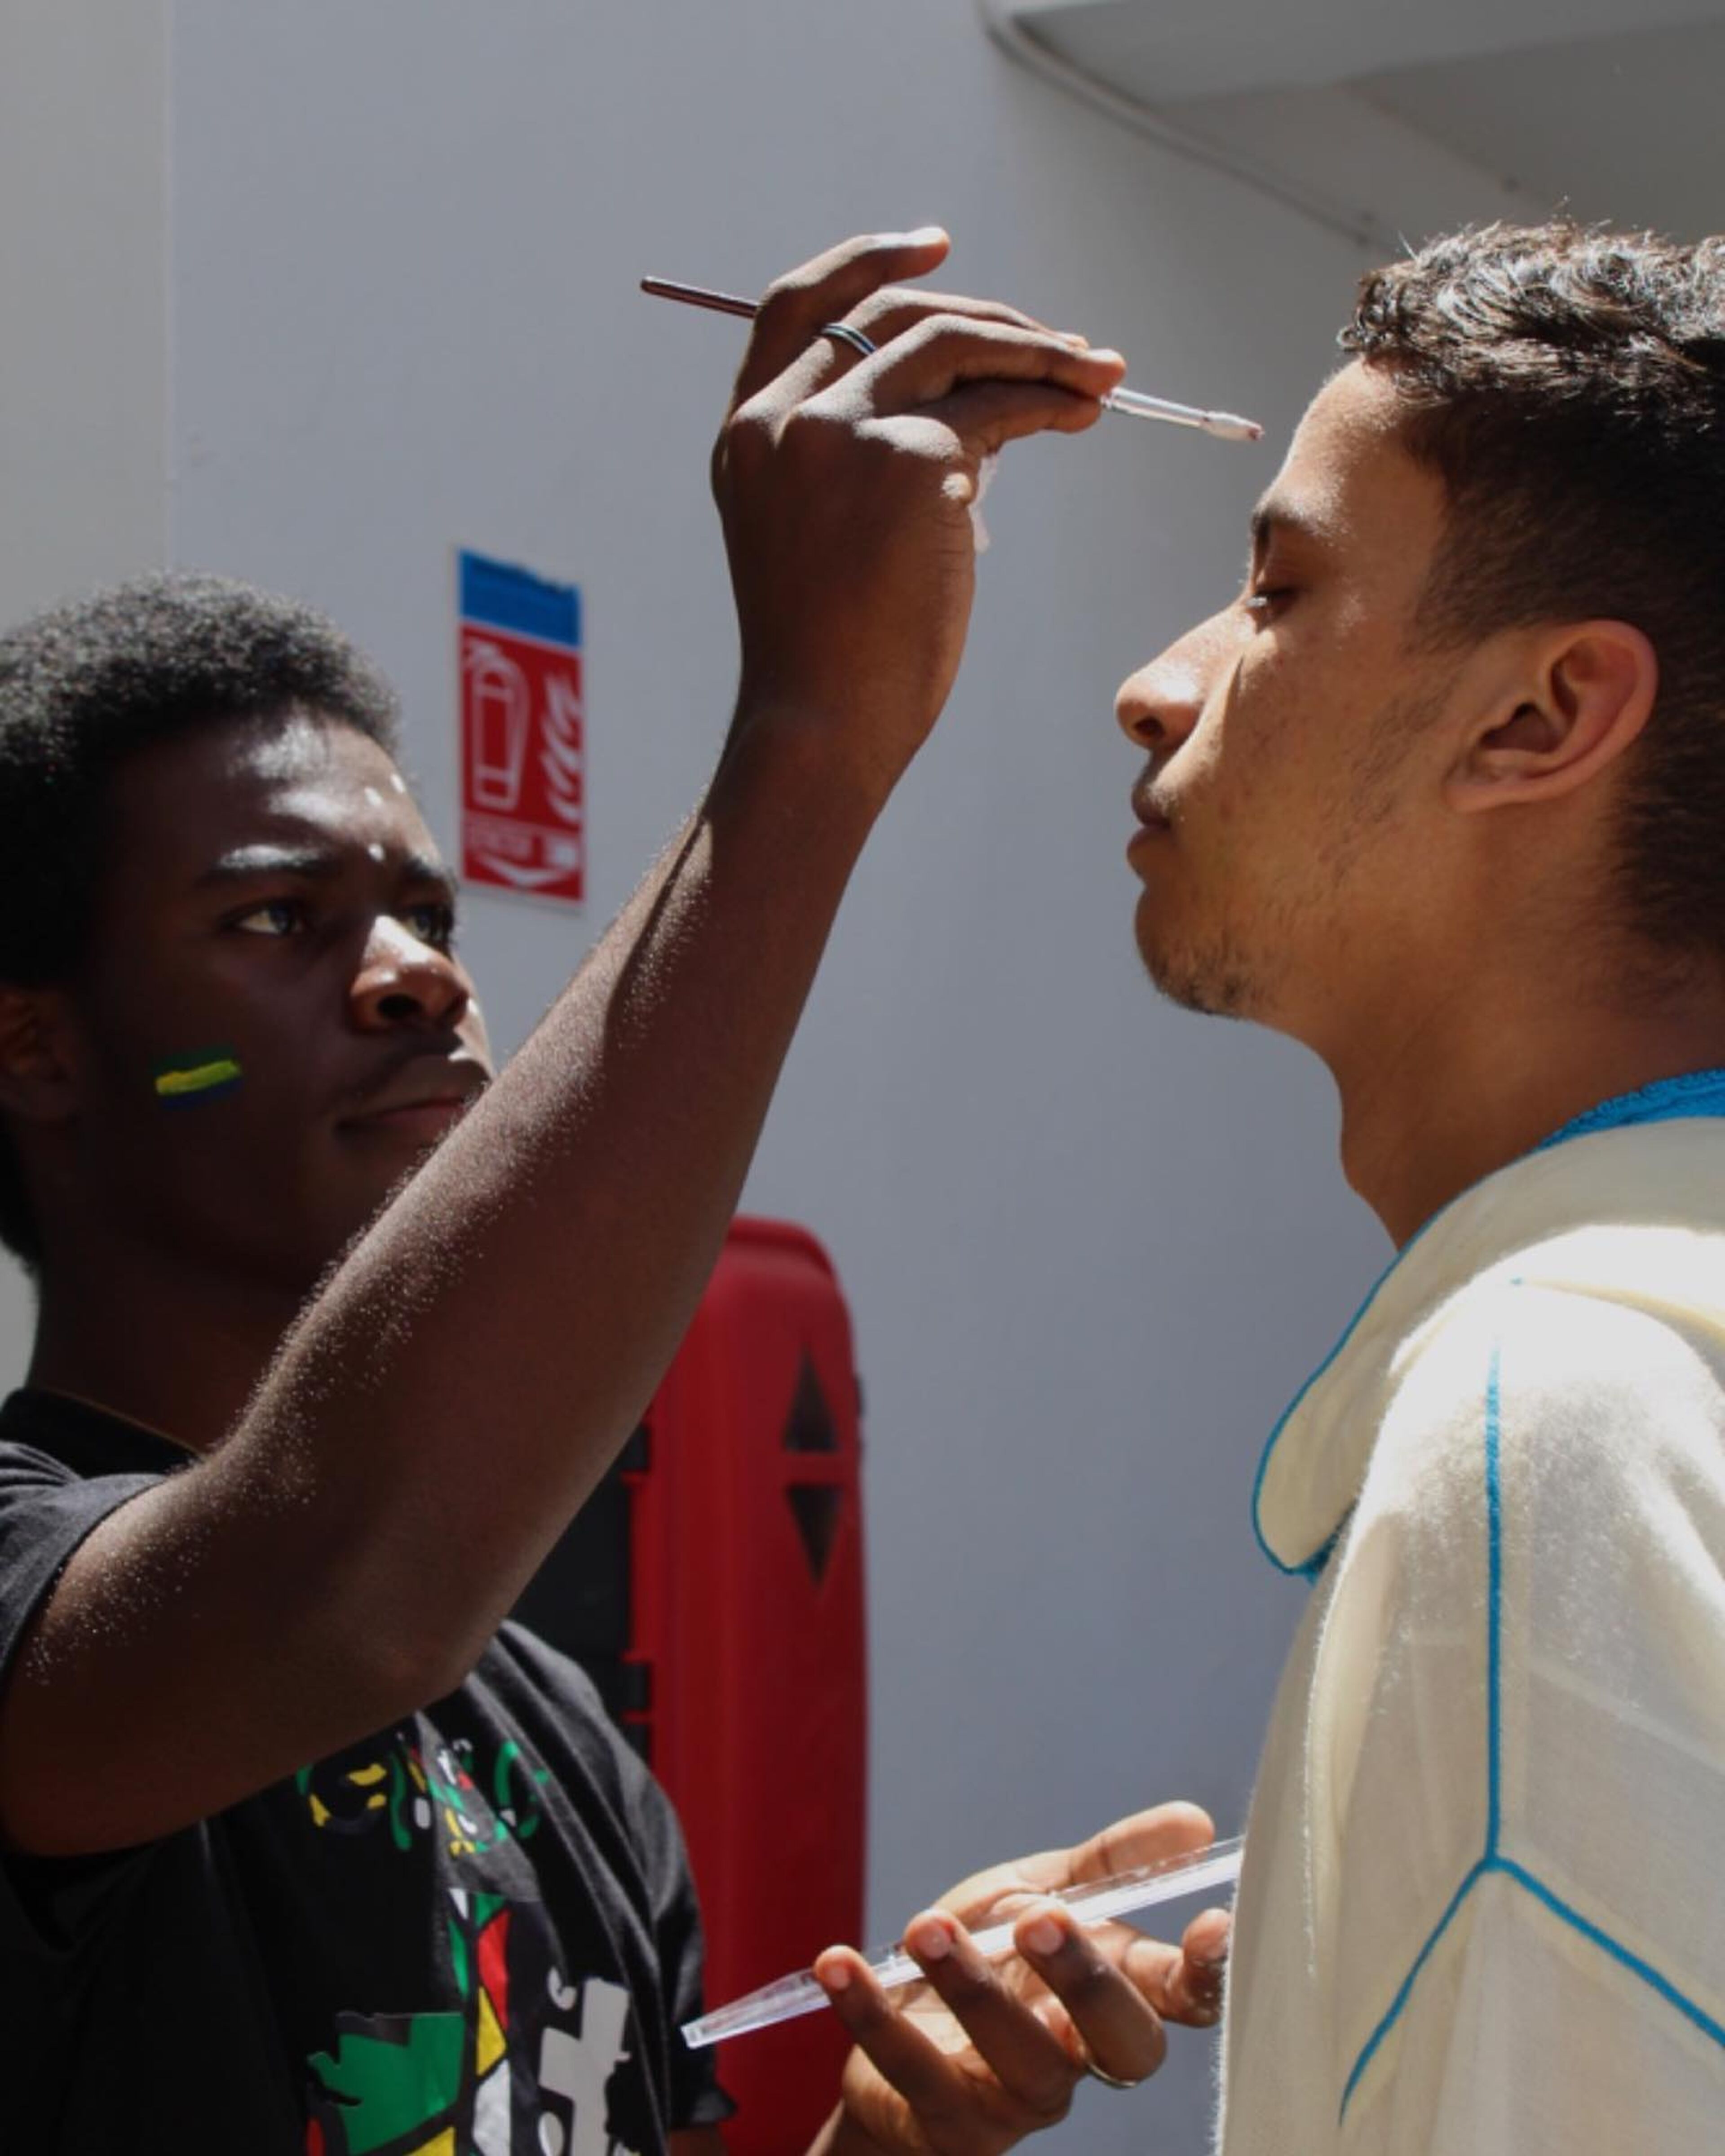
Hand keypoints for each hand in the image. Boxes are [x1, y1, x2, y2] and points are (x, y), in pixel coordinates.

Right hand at [712, 230, 1124, 803]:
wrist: (823, 725)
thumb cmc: (832, 657)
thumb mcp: (819, 537)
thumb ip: (855, 458)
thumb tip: (974, 399)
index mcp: (747, 433)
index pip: (797, 305)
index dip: (868, 262)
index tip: (934, 245)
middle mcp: (783, 418)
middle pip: (895, 315)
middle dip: (989, 317)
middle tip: (1060, 341)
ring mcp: (841, 431)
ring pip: (954, 342)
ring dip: (1036, 348)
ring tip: (1097, 373)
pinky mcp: (907, 459)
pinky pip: (998, 407)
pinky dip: (1050, 401)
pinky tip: (1082, 413)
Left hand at [806, 1802, 1229, 2154]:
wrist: (899, 2028)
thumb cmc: (989, 1957)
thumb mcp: (1043, 1892)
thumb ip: (1113, 1861)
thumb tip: (1194, 1819)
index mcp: (1113, 1994)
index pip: (1181, 1998)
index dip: (1204, 1972)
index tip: (1209, 1923)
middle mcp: (1077, 2053)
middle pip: (1115, 2039)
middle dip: (1084, 1977)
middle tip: (1041, 1918)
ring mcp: (1014, 2096)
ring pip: (1017, 2058)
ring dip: (972, 1989)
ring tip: (929, 1928)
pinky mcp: (943, 2117)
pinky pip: (911, 2069)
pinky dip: (873, 2012)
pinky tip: (843, 1962)